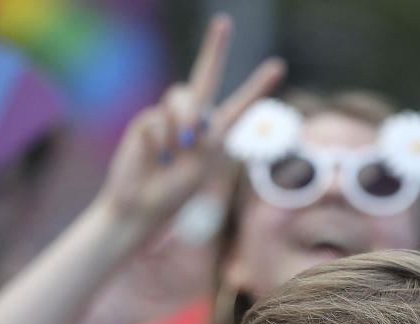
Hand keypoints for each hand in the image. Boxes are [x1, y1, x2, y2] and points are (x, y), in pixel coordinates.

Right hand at [98, 15, 285, 231]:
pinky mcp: (146, 120)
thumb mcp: (199, 166)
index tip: (278, 65)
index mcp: (215, 134)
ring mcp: (169, 117)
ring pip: (181, 97)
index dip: (257, 86)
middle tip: (224, 22)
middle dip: (214, 49)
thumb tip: (193, 111)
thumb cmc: (175, 193)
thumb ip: (201, 136)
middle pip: (205, 76)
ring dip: (183, 119)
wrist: (140, 205)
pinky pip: (157, 119)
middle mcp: (193, 120)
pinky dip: (159, 140)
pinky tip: (156, 157)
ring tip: (177, 149)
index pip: (239, 106)